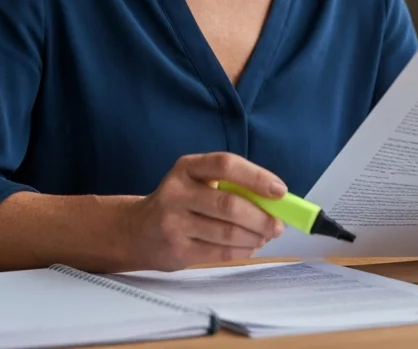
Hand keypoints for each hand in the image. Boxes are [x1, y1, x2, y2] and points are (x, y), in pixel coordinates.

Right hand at [124, 152, 287, 270]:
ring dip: (255, 237)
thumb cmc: (181, 202)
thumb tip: (276, 202)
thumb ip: (231, 186)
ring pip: (227, 233)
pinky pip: (220, 253)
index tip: (280, 191)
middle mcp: (176, 192)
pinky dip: (242, 251)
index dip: (256, 177)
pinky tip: (249, 246)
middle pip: (229, 205)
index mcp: (186, 168)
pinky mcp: (177, 250)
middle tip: (278, 225)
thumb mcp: (197, 182)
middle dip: (261, 217)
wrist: (137, 231)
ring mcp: (174, 223)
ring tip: (265, 236)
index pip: (225, 164)